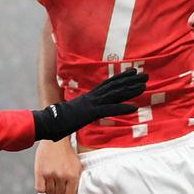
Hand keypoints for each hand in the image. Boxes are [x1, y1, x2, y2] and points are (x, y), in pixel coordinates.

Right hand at [33, 69, 148, 141]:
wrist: (48, 121)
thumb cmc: (59, 119)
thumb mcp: (76, 112)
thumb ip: (85, 110)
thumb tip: (90, 111)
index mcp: (90, 96)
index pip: (108, 84)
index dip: (122, 77)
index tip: (133, 72)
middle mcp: (92, 97)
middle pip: (115, 86)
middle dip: (131, 80)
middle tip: (146, 75)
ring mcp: (92, 104)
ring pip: (115, 95)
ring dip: (130, 90)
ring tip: (144, 86)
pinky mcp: (91, 113)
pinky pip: (109, 110)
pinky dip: (121, 108)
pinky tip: (133, 107)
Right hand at [35, 138, 82, 193]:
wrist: (55, 139)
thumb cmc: (67, 153)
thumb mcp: (77, 166)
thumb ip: (75, 181)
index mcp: (73, 176)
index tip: (65, 191)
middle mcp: (62, 176)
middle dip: (58, 192)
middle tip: (58, 185)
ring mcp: (51, 175)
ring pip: (49, 193)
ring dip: (50, 190)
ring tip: (51, 182)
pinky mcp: (40, 172)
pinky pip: (40, 190)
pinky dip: (42, 188)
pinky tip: (44, 181)